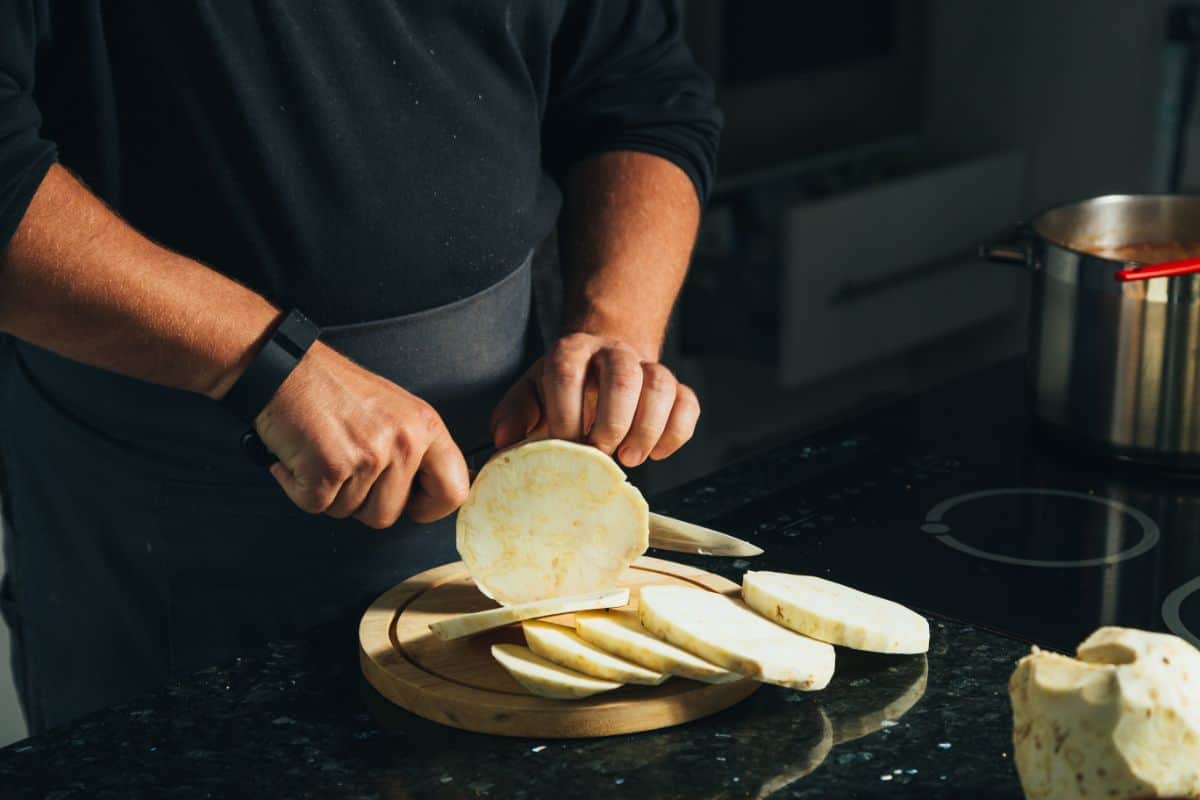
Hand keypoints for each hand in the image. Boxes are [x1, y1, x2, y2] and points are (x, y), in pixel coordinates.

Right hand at [252, 342, 469, 527]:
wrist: (283, 368)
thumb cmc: (332, 389)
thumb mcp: (395, 410)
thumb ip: (415, 449)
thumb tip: (427, 493)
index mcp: (425, 427)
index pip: (454, 491)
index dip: (430, 509)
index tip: (411, 506)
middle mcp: (403, 442)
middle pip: (389, 514)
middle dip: (362, 503)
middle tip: (346, 468)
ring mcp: (368, 456)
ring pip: (350, 512)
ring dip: (329, 492)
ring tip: (322, 453)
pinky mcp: (330, 467)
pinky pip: (316, 505)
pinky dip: (298, 488)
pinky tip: (298, 458)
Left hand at [490, 332, 699, 466]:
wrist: (601, 367)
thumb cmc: (561, 390)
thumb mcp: (532, 394)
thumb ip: (515, 412)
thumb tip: (504, 439)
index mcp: (571, 351)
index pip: (568, 372)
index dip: (565, 412)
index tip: (564, 444)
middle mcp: (612, 353)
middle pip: (622, 376)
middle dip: (612, 421)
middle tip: (601, 454)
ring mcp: (647, 368)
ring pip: (660, 385)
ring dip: (647, 427)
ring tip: (630, 457)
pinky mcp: (675, 388)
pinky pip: (688, 403)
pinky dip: (676, 432)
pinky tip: (658, 453)